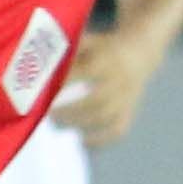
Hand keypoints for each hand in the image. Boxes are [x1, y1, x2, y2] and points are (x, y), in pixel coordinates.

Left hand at [50, 28, 151, 147]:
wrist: (139, 55)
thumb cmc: (104, 49)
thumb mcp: (91, 41)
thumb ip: (70, 49)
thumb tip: (42, 61)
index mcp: (109, 60)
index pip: (88, 71)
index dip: (68, 81)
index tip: (47, 88)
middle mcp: (120, 81)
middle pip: (97, 100)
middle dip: (70, 109)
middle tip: (48, 113)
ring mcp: (127, 99)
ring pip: (106, 117)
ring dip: (79, 124)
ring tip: (57, 124)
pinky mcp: (130, 112)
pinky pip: (118, 130)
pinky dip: (101, 140)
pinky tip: (82, 141)